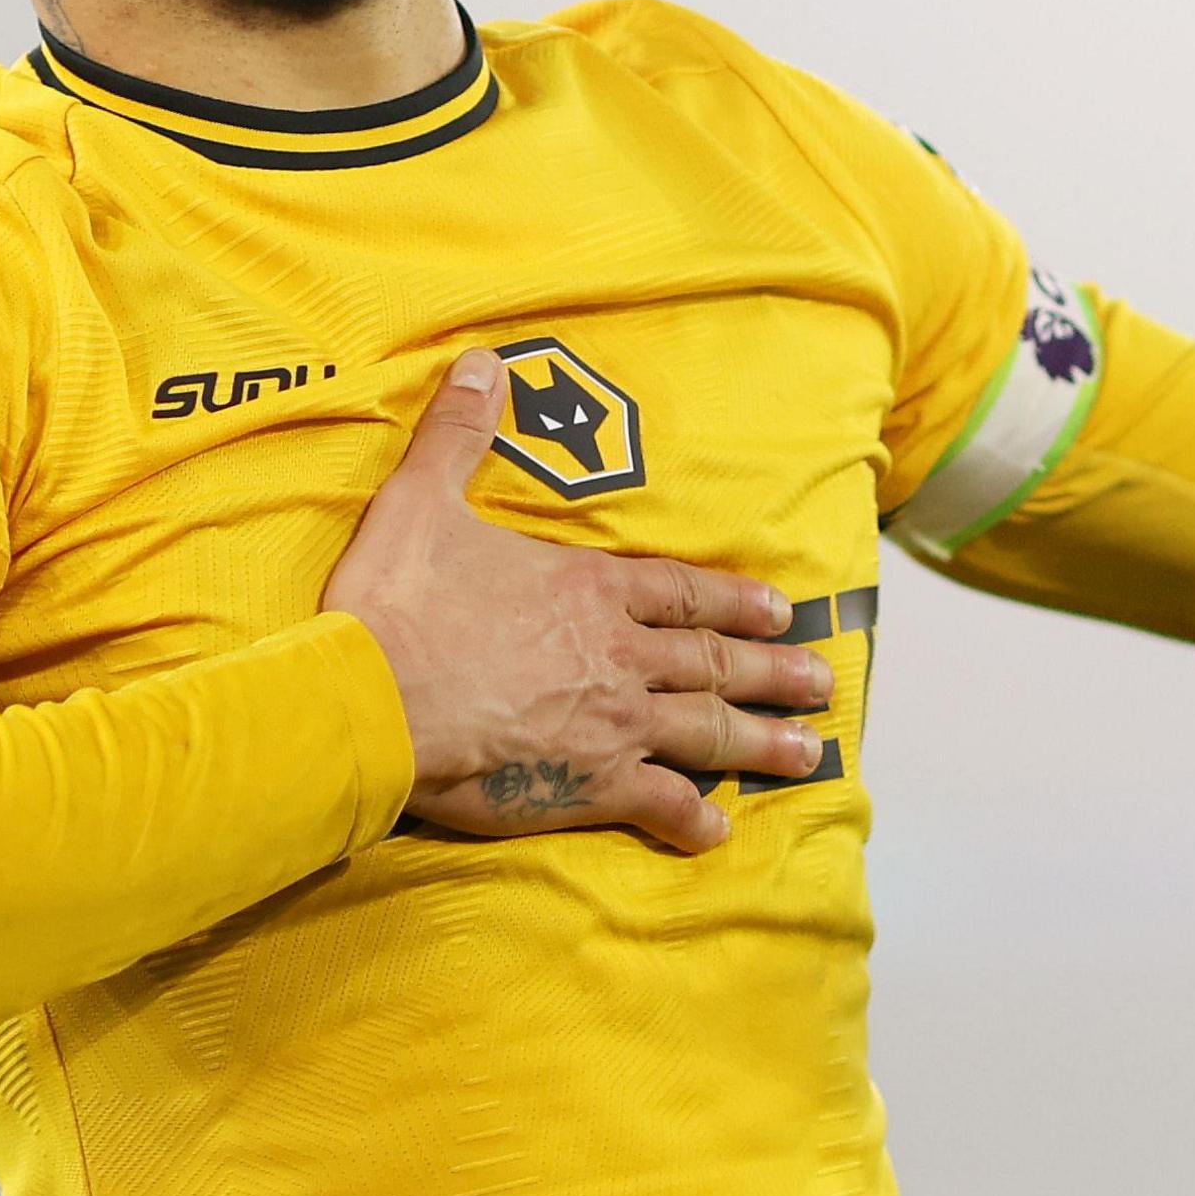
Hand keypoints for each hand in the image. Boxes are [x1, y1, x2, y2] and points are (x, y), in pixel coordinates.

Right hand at [322, 349, 833, 852]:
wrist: (372, 696)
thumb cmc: (395, 602)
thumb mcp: (422, 499)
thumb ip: (459, 433)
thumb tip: (481, 363)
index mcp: (587, 589)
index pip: (681, 592)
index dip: (733, 599)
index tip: (780, 609)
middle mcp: (617, 655)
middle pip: (712, 662)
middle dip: (772, 671)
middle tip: (821, 683)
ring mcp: (611, 723)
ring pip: (706, 732)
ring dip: (760, 741)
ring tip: (808, 752)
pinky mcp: (587, 784)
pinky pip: (658, 804)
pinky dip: (691, 820)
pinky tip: (717, 832)